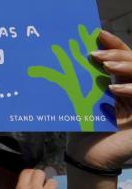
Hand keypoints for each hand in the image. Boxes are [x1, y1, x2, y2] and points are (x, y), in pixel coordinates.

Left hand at [70, 30, 131, 169]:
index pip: (124, 58)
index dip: (115, 44)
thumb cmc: (82, 127)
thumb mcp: (80, 98)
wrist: (86, 155)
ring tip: (106, 66)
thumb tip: (63, 50)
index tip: (98, 34)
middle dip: (118, 54)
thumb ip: (80, 78)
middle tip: (97, 55)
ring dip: (127, 66)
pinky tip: (114, 88)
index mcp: (122, 83)